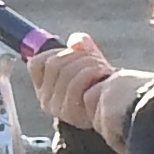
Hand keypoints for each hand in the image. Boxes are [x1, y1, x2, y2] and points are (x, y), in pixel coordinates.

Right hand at [26, 33, 142, 149]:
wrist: (117, 110)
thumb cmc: (101, 85)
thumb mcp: (89, 63)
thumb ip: (81, 49)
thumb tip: (76, 40)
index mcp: (44, 87)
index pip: (36, 63)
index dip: (56, 52)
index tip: (74, 53)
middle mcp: (45, 98)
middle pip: (54, 63)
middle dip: (79, 55)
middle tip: (95, 60)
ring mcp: (55, 107)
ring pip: (65, 71)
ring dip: (88, 64)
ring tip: (102, 69)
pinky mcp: (68, 112)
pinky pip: (75, 83)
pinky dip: (92, 73)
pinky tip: (102, 76)